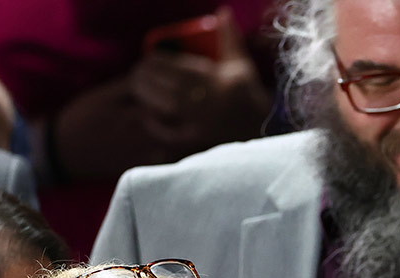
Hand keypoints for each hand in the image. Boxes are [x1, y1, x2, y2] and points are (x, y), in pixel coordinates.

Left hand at [129, 6, 269, 155]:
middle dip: (144, 78)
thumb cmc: (248, 95)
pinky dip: (154, 123)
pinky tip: (147, 114)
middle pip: (164, 85)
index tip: (148, 58)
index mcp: (216, 80)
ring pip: (162, 106)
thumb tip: (223, 11)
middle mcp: (207, 102)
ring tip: (138, 89)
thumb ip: (229, 38)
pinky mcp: (197, 143)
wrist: (262, 133)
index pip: (176, 66)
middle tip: (137, 73)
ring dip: (145, 96)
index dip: (155, 61)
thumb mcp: (241, 65)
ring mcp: (201, 124)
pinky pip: (168, 134)